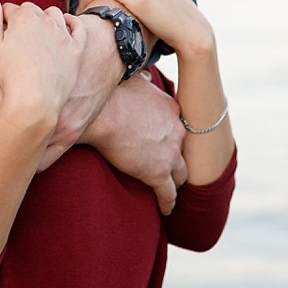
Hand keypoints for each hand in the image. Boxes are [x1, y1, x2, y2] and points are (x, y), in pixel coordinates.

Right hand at [0, 0, 78, 124]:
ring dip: (45, 18)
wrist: (35, 100)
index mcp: (23, 16)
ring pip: (54, 14)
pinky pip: (78, 27)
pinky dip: (72, 23)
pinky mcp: (76, 48)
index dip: (2, 20)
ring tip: (38, 31)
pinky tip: (65, 25)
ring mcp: (63, 33)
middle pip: (31, 10)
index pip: (9, 9)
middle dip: (23, 18)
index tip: (1, 32)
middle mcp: (45, 20)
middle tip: (17, 35)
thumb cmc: (10, 74)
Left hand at [0, 5, 122, 175]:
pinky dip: (25, 172)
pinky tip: (4, 183)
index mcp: (29, 92)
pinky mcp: (72, 135)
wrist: (104, 53)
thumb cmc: (58, 43)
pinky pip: (45, 161)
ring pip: (22, 158)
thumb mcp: (25, 39)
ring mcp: (60, 128)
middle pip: (2, 145)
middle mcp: (44, 115)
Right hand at [82, 72, 187, 213]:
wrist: (104, 114)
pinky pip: (168, 194)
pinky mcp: (158, 174)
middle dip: (177, 160)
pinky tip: (165, 210)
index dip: (171, 137)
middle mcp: (177, 131)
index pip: (177, 127)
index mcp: (172, 110)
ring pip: (181, 175)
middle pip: (183, 152)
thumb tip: (143, 78)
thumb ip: (143, 82)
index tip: (164, 142)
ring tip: (169, 190)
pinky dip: (168, 203)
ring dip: (175, 182)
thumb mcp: (134, 79)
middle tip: (169, 168)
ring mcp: (170, 154)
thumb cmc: (112, 94)